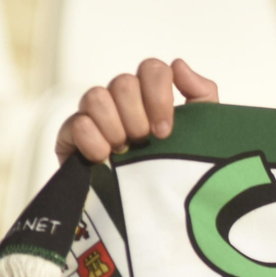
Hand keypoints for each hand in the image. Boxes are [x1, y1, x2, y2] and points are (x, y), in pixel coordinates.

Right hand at [56, 58, 218, 164]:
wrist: (160, 211)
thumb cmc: (181, 167)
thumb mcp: (204, 133)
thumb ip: (202, 94)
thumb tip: (179, 65)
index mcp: (151, 95)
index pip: (152, 69)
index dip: (159, 96)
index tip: (166, 131)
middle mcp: (121, 101)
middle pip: (123, 82)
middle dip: (138, 117)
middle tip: (146, 143)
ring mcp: (94, 117)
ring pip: (95, 97)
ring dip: (115, 128)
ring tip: (126, 152)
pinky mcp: (71, 139)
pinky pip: (75, 123)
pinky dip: (92, 140)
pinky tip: (104, 159)